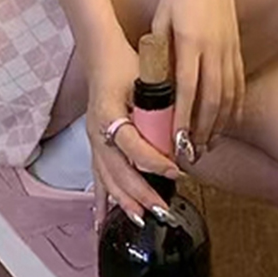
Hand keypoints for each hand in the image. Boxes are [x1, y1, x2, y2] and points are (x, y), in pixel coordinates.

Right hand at [87, 35, 181, 229]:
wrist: (103, 55)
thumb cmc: (126, 64)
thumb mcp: (145, 77)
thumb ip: (161, 102)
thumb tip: (184, 126)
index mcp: (108, 114)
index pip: (132, 146)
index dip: (154, 162)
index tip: (176, 171)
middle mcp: (97, 131)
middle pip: (117, 170)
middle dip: (140, 193)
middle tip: (162, 209)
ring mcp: (93, 140)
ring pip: (106, 179)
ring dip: (124, 201)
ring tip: (140, 219)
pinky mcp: (94, 145)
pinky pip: (97, 177)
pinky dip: (102, 199)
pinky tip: (102, 221)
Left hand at [152, 0, 244, 160]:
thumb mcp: (161, 18)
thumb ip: (160, 51)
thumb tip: (155, 85)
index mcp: (190, 41)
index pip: (187, 90)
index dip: (183, 120)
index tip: (176, 143)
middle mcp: (214, 48)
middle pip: (212, 100)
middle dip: (202, 132)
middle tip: (191, 155)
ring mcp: (230, 48)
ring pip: (228, 96)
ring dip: (218, 125)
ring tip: (207, 147)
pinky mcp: (238, 46)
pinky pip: (238, 84)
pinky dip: (233, 108)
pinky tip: (226, 123)